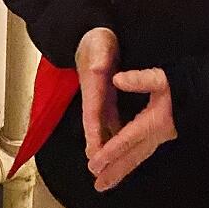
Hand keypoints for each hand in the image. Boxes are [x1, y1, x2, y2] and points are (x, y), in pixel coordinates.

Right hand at [76, 28, 122, 159]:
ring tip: (107, 170)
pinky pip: (110, 121)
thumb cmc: (96, 40)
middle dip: (96, 149)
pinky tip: (120, 149)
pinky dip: (113, 136)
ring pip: (102, 127)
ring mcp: (100, 99)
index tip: (94, 152)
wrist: (89, 35)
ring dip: (104, 147)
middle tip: (97, 172)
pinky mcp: (106, 98)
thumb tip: (97, 71)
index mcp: (93, 86)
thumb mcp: (99, 45)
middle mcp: (94, 97)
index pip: (92, 114)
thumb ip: (98, 59)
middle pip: (95, 127)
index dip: (94, 134)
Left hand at [88, 68, 177, 191]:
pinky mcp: (162, 136)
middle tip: (97, 185)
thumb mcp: (162, 77)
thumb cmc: (184, 84)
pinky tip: (121, 169)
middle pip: (132, 156)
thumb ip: (141, 79)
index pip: (128, 140)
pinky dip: (130, 163)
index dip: (110, 152)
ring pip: (137, 158)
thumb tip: (117, 79)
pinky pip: (142, 154)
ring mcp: (161, 138)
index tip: (94, 164)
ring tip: (104, 185)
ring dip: (121, 172)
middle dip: (114, 170)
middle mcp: (157, 135)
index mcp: (154, 121)